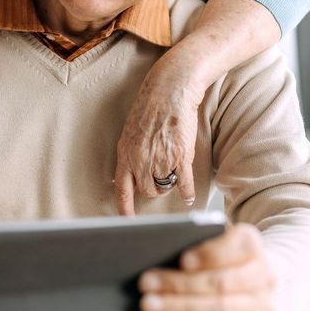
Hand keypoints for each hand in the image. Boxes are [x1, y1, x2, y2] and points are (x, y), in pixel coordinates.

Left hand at [114, 53, 205, 214]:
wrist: (170, 90)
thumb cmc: (150, 107)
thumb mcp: (129, 132)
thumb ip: (129, 155)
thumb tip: (126, 177)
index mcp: (125, 153)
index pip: (121, 189)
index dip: (124, 208)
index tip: (127, 220)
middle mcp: (141, 160)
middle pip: (147, 191)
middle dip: (154, 189)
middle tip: (160, 179)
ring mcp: (161, 159)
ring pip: (165, 187)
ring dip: (169, 185)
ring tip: (172, 172)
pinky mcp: (181, 156)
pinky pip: (183, 184)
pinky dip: (186, 193)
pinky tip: (188, 197)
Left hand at [138, 224, 275, 310]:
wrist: (256, 285)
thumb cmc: (222, 258)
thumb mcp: (214, 242)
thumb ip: (192, 241)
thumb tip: (153, 247)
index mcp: (251, 246)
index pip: (242, 245)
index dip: (212, 253)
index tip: (183, 260)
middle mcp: (263, 276)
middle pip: (223, 282)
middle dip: (182, 284)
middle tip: (145, 282)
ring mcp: (260, 306)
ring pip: (222, 310)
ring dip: (181, 308)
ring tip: (149, 304)